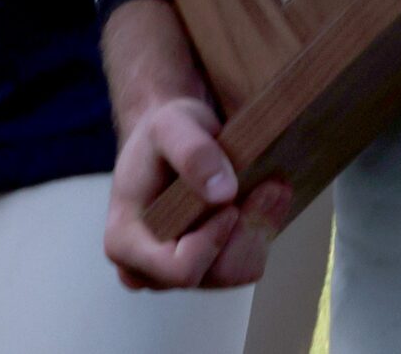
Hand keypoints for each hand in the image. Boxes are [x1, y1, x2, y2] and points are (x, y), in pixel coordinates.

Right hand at [104, 94, 291, 290]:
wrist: (169, 138)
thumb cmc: (161, 134)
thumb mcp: (169, 125)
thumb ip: (192, 154)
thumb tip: (224, 193)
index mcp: (125, 243)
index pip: (178, 269)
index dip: (213, 241)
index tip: (232, 202)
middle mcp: (147, 269)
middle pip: (213, 274)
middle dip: (248, 229)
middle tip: (273, 184)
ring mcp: (176, 272)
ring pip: (234, 273)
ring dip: (260, 229)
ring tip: (274, 186)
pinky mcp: (204, 265)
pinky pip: (243, 265)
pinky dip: (261, 232)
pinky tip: (268, 198)